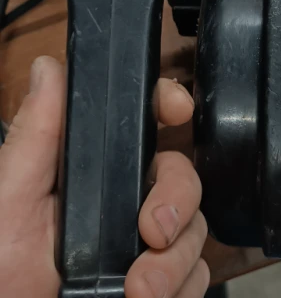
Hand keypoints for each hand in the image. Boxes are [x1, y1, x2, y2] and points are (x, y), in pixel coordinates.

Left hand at [0, 56, 208, 297]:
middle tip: (155, 233)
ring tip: (140, 291)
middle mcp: (126, 199)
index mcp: (94, 170)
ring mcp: (148, 241)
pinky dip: (183, 288)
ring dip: (177, 261)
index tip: (178, 109)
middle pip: (183, 175)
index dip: (169, 102)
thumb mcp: (9, 200)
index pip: (144, 121)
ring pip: (196, 227)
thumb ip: (35, 136)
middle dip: (178, 201)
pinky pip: (197, 273)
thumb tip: (48, 68)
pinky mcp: (164, 280)